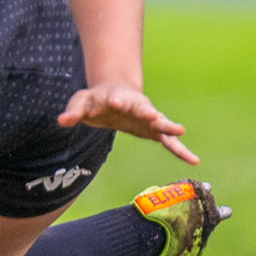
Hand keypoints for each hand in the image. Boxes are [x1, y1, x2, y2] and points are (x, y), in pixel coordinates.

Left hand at [57, 83, 199, 164]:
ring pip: (159, 121)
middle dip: (146, 111)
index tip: (117, 102)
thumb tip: (62, 121)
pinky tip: (193, 160)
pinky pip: (169, 141)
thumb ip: (73, 111)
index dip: (116, 100)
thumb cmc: (96, 100)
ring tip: (179, 130)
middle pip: (141, 107)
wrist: (115, 95)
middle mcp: (135, 106)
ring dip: (167, 125)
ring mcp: (147, 117)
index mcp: (116, 97)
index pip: (116, 98)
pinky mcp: (154, 130)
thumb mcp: (82, 102)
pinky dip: (180, 149)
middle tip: (151, 114)